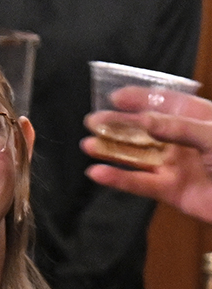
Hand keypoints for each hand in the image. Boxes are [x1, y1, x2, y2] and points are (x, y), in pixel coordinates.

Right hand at [84, 86, 211, 222]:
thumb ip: (179, 128)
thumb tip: (144, 121)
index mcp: (200, 121)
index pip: (167, 103)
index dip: (142, 98)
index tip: (115, 96)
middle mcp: (186, 141)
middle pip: (146, 129)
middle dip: (119, 125)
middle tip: (93, 121)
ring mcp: (178, 166)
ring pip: (138, 156)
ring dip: (113, 151)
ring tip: (88, 145)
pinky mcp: (172, 191)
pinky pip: (140, 183)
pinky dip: (118, 179)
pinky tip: (98, 173)